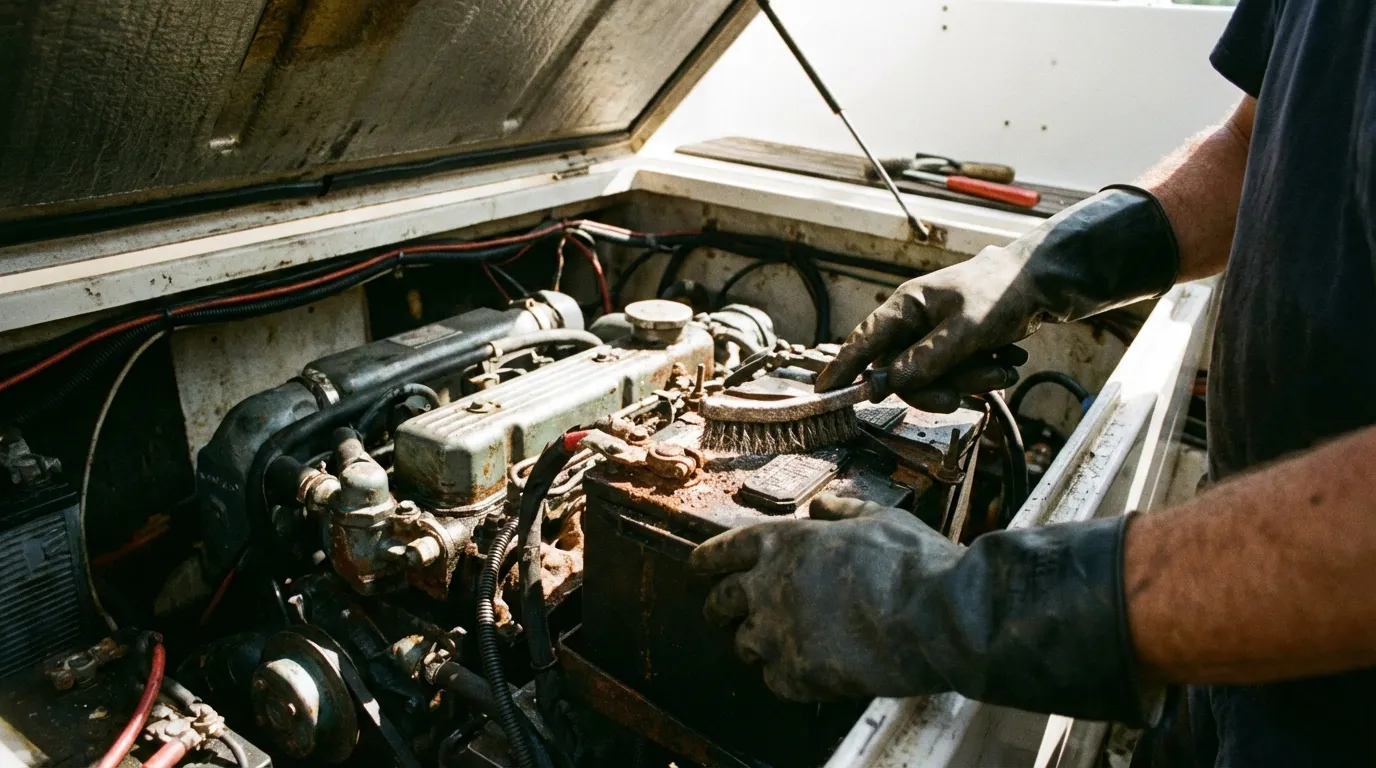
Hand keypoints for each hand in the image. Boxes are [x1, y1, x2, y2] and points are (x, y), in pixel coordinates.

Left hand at [690, 494, 960, 701]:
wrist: (936, 615)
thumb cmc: (911, 562)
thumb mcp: (877, 518)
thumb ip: (842, 512)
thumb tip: (822, 508)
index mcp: (783, 542)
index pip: (721, 551)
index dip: (707, 561)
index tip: (699, 569)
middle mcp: (767, 585)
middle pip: (720, 601)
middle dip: (719, 608)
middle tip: (723, 614)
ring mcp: (777, 633)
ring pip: (743, 644)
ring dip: (756, 643)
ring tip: (775, 646)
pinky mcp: (794, 674)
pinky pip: (773, 680)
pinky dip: (785, 677)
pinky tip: (807, 672)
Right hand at [815, 187, 1178, 410]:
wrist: (1044, 283)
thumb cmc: (1002, 293)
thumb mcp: (967, 329)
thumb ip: (928, 358)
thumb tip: (891, 383)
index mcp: (906, 307)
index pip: (863, 342)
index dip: (842, 368)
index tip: (823, 393)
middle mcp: (913, 322)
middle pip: (901, 374)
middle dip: (937, 387)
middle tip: (964, 392)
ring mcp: (933, 336)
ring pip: (932, 379)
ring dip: (969, 381)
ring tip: (1002, 366)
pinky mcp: (954, 348)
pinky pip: (955, 377)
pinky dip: (981, 376)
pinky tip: (1005, 361)